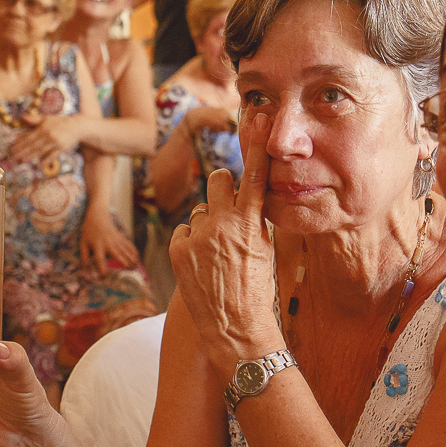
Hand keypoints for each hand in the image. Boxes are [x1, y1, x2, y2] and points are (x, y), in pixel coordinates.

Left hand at [10, 115, 82, 163]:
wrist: (77, 126)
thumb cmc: (60, 122)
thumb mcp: (48, 118)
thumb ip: (35, 118)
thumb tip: (23, 117)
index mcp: (43, 128)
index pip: (29, 136)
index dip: (19, 142)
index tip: (11, 147)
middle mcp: (48, 135)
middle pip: (32, 144)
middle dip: (22, 150)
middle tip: (12, 156)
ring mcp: (55, 142)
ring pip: (40, 150)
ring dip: (30, 156)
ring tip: (22, 160)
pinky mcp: (62, 148)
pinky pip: (52, 156)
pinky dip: (45, 162)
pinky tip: (38, 167)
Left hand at [80, 209, 138, 274]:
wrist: (98, 217)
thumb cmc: (89, 231)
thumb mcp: (83, 242)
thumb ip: (84, 255)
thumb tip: (84, 267)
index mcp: (98, 246)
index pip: (99, 258)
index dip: (102, 266)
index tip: (104, 274)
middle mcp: (108, 244)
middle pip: (118, 255)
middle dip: (125, 263)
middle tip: (130, 271)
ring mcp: (116, 240)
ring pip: (126, 251)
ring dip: (132, 259)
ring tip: (136, 267)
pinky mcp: (121, 237)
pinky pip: (129, 245)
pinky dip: (134, 252)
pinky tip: (138, 257)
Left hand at [169, 111, 279, 370]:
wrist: (235, 329)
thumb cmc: (259, 290)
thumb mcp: (267, 249)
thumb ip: (254, 219)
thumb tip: (245, 198)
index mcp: (252, 223)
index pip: (255, 174)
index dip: (256, 145)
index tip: (257, 118)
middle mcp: (224, 224)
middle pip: (218, 181)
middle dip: (222, 190)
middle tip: (229, 212)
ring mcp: (198, 237)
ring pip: (201, 210)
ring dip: (207, 223)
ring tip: (217, 253)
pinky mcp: (178, 249)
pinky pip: (185, 231)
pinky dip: (191, 242)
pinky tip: (202, 263)